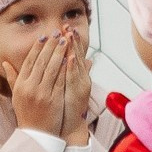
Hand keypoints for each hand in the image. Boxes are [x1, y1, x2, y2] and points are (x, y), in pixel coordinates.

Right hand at [9, 29, 77, 140]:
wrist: (36, 135)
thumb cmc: (27, 115)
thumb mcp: (16, 96)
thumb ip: (12, 78)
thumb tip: (4, 63)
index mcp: (21, 85)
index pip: (29, 62)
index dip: (36, 48)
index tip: (43, 37)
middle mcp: (30, 87)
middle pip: (41, 62)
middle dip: (50, 45)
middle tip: (56, 33)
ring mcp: (42, 93)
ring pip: (52, 68)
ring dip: (59, 52)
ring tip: (65, 41)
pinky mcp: (54, 99)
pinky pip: (60, 80)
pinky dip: (65, 68)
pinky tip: (69, 57)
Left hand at [58, 31, 91, 146]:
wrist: (68, 126)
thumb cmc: (65, 107)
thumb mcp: (70, 86)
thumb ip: (76, 72)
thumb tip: (86, 60)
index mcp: (76, 76)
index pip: (73, 54)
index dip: (71, 40)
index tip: (66, 27)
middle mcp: (80, 79)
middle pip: (76, 55)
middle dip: (72, 40)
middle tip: (68, 25)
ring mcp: (79, 85)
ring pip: (76, 63)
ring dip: (73, 49)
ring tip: (70, 35)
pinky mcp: (77, 93)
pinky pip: (73, 78)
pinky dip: (72, 68)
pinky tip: (70, 58)